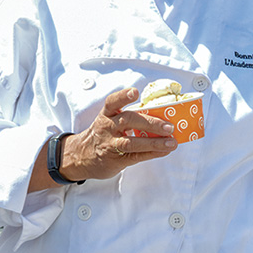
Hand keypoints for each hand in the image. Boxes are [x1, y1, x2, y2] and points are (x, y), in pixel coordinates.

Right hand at [57, 88, 176, 180]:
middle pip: (128, 121)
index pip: (112, 102)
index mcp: (106, 115)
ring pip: (132, 142)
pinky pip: (136, 156)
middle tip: (168, 126)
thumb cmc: (102, 136)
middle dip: (150, 123)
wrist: (80, 157)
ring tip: (171, 142)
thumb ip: (129, 117)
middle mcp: (107, 127)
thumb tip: (160, 115)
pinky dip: (152, 153)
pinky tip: (164, 151)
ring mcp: (110, 144)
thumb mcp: (108, 122)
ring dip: (155, 142)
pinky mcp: (115, 160)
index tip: (134, 92)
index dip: (123, 96)